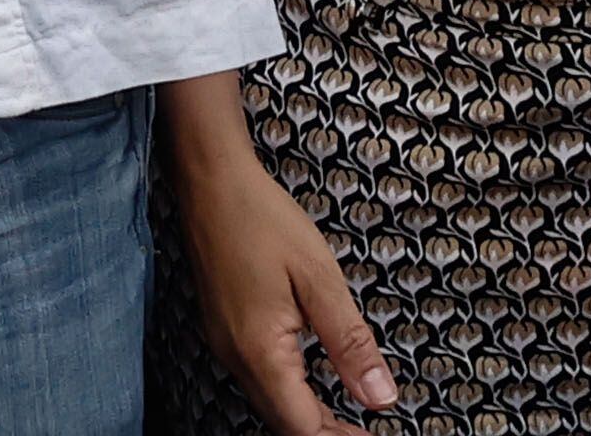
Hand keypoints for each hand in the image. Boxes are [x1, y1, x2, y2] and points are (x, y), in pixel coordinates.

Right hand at [173, 139, 395, 427]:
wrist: (210, 179)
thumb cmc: (263, 218)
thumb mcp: (320, 278)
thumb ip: (350, 343)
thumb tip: (381, 399)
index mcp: (260, 350)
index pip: (302, 426)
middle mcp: (235, 356)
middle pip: (282, 423)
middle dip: (325, 434)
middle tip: (366, 433)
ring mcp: (224, 343)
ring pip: (269, 404)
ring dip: (308, 419)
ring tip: (349, 422)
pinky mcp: (222, 329)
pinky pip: (258, 381)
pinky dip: (290, 396)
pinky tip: (313, 388)